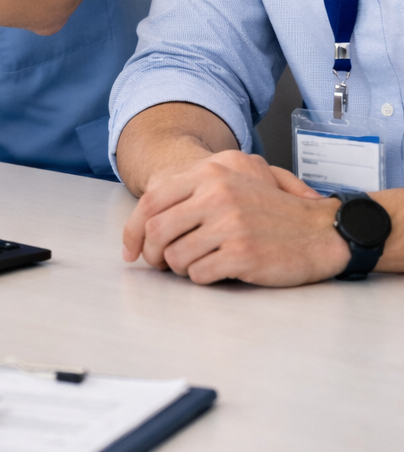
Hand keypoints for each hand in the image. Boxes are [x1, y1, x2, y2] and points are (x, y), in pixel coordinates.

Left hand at [122, 150, 345, 286]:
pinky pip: (199, 274)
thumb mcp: (231, 184)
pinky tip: (222, 269)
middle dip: (153, 255)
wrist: (320, 232)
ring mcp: (228, 224)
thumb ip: (189, 195)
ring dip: (182, 268)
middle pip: (157, 232)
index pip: (151, 201)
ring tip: (203, 263)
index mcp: (209, 173)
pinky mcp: (241, 253)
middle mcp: (216, 194)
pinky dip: (204, 278)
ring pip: (175, 258)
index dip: (133, 230)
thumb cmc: (270, 212)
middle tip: (162, 265)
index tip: (130, 251)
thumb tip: (144, 224)